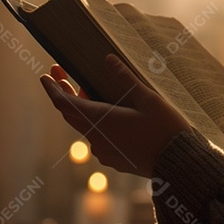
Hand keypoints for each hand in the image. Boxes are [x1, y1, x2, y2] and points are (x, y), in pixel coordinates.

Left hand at [40, 56, 190, 176]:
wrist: (178, 164)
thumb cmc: (165, 129)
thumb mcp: (147, 98)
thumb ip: (125, 79)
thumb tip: (108, 59)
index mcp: (100, 121)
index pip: (64, 104)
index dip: (52, 89)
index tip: (45, 75)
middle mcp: (96, 138)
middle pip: (71, 114)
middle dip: (64, 92)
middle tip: (61, 73)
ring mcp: (104, 151)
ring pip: (84, 125)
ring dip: (82, 107)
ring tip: (88, 89)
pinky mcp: (114, 159)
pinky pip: (97, 137)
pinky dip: (95, 121)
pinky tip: (108, 112)